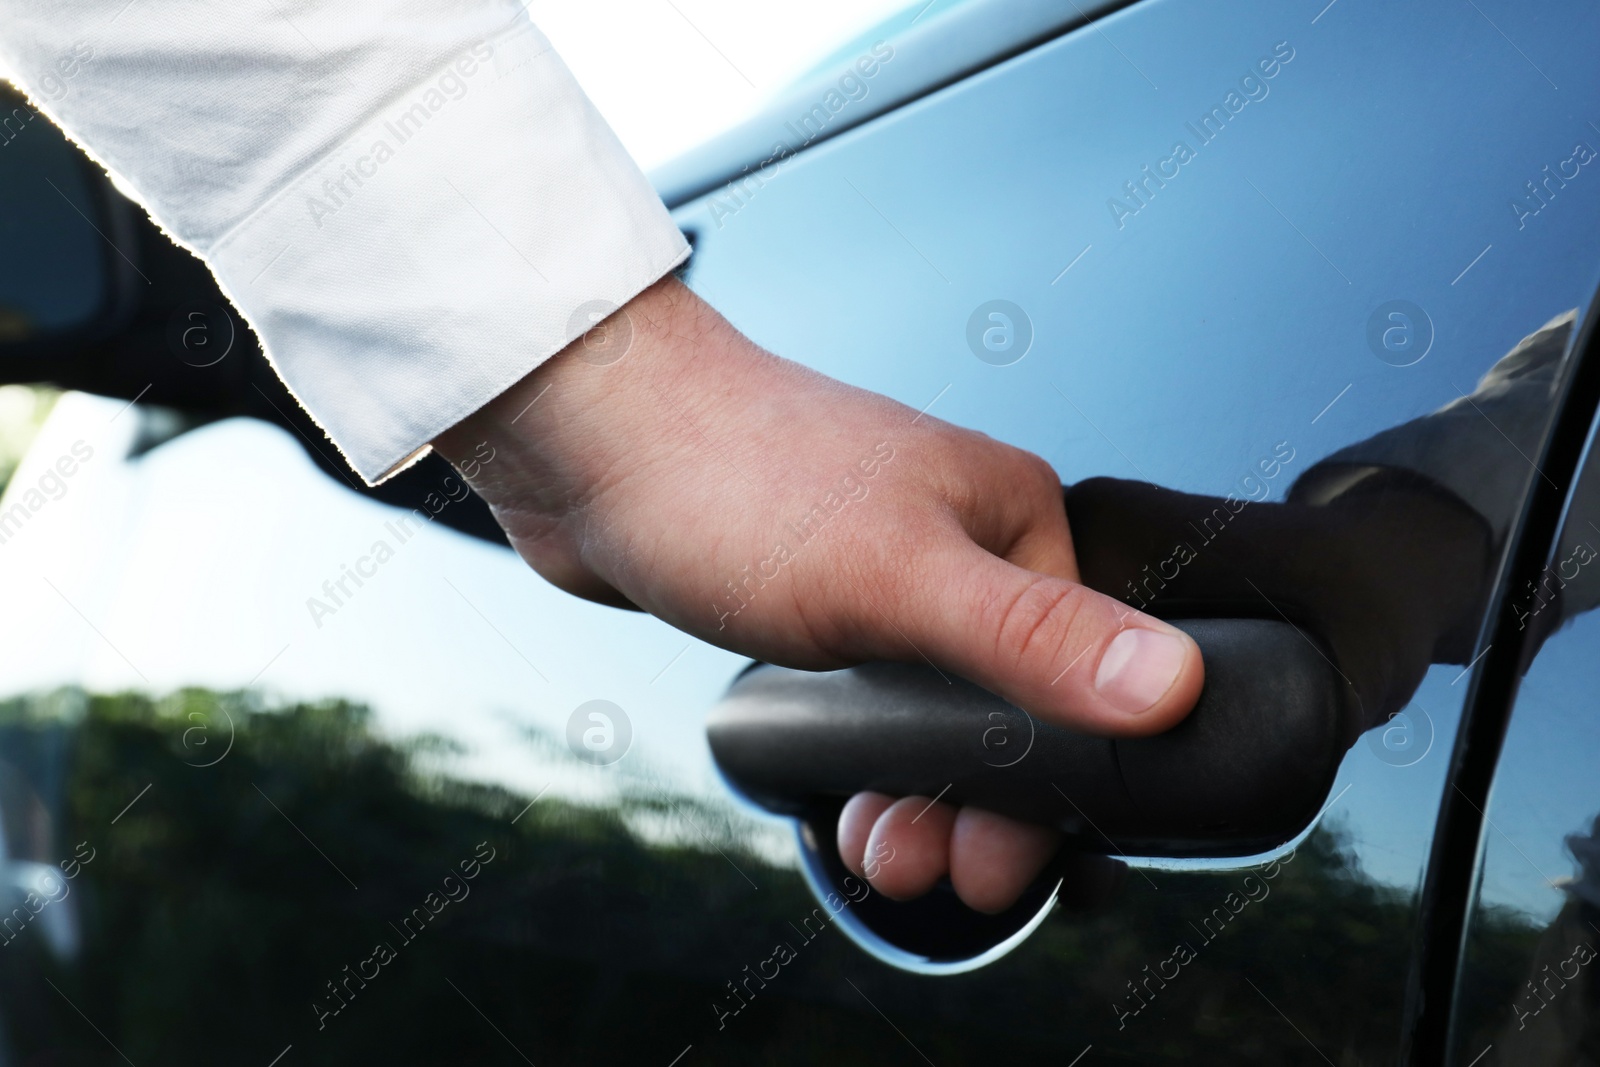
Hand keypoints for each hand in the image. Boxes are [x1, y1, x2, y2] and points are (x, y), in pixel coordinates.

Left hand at [434, 276, 1203, 912]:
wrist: (589, 431)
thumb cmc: (732, 477)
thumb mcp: (892, 574)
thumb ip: (1030, 637)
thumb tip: (1170, 687)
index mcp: (1013, 521)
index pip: (1080, 685)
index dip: (1046, 791)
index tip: (1002, 868)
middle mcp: (963, 543)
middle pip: (1006, 708)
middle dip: (970, 804)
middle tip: (919, 867)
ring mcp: (889, 569)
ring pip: (935, 711)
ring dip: (913, 791)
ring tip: (873, 847)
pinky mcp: (822, 597)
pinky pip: (873, 697)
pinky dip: (865, 756)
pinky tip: (841, 795)